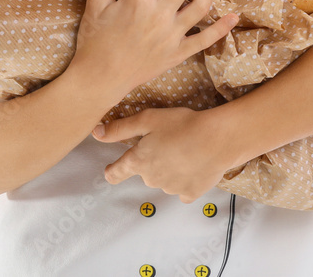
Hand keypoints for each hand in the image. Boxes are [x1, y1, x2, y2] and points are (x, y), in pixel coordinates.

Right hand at [70, 0, 237, 102]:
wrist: (100, 79)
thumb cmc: (94, 41)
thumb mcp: (95, 4)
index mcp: (138, 1)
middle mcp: (160, 16)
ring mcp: (172, 36)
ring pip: (200, 6)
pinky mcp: (178, 54)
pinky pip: (205, 40)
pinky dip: (221, 28)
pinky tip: (233, 16)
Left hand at [92, 107, 235, 202]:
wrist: (217, 140)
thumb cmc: (181, 125)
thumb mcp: (148, 119)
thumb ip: (119, 128)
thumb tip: (95, 133)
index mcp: (138, 161)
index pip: (116, 172)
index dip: (112, 171)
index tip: (110, 171)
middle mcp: (151, 179)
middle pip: (145, 172)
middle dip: (151, 160)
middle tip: (166, 142)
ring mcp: (171, 189)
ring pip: (164, 179)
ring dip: (169, 168)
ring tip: (184, 149)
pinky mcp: (190, 194)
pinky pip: (183, 188)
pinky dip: (185, 179)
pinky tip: (194, 165)